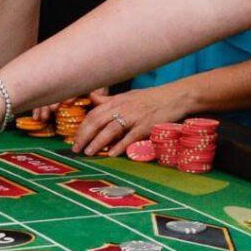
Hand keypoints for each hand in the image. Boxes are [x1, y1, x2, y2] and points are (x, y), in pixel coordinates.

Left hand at [72, 85, 191, 156]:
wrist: (175, 97)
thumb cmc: (151, 98)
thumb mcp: (128, 96)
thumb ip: (109, 100)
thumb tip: (91, 98)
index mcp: (117, 100)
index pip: (93, 113)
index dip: (82, 127)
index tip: (75, 139)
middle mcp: (123, 107)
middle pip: (97, 121)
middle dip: (84, 136)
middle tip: (76, 149)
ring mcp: (134, 117)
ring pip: (110, 130)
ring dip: (97, 142)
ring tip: (89, 152)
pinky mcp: (145, 126)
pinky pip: (129, 137)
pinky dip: (119, 146)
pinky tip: (111, 154)